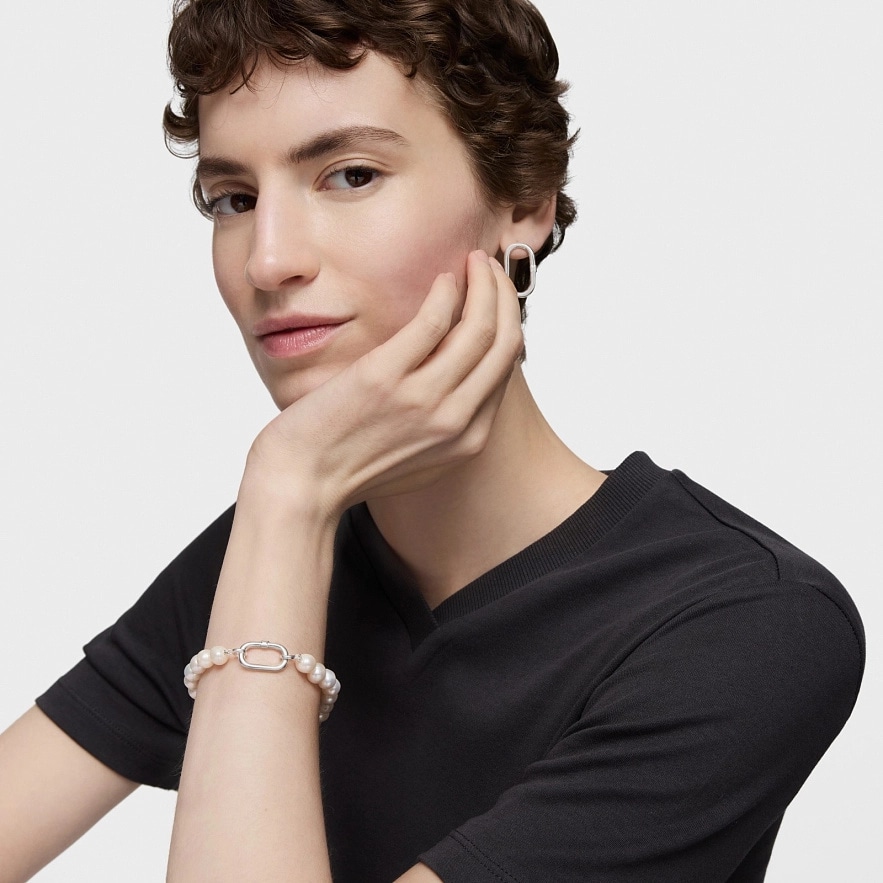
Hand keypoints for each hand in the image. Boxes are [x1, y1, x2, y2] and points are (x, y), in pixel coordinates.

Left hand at [245, 249, 523, 518]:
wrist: (301, 486)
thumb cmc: (349, 469)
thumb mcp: (417, 459)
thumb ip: (446, 426)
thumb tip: (458, 381)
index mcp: (466, 440)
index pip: (505, 369)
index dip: (507, 323)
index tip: (495, 299)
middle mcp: (454, 421)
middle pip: (504, 343)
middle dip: (505, 297)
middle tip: (492, 269)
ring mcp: (422, 400)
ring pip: (479, 328)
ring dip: (485, 284)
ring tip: (475, 262)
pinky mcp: (384, 378)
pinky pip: (433, 321)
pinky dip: (446, 292)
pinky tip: (443, 278)